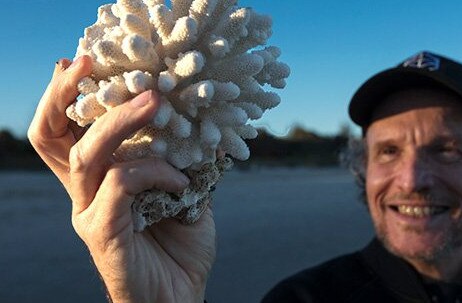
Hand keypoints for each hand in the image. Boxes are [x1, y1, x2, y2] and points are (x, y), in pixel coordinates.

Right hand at [28, 56, 214, 302]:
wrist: (180, 297)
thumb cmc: (180, 245)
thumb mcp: (185, 192)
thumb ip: (184, 160)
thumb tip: (204, 123)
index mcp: (100, 179)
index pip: (66, 131)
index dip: (66, 96)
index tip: (83, 63)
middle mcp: (85, 193)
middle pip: (55, 136)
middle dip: (69, 95)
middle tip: (92, 64)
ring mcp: (89, 213)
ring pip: (88, 155)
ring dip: (122, 123)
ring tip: (155, 103)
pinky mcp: (102, 233)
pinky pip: (120, 185)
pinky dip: (152, 171)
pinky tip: (179, 179)